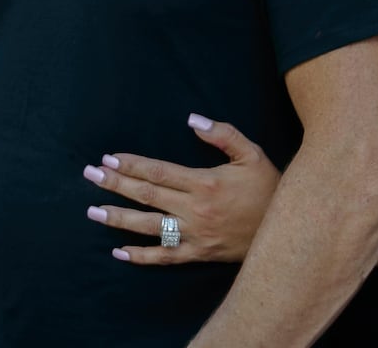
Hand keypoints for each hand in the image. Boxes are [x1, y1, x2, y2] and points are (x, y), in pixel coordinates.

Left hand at [83, 114, 280, 264]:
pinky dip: (141, 256)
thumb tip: (193, 120)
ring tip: (93, 212)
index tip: (109, 158)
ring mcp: (196, 234)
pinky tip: (119, 252)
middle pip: (148, 196)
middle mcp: (195, 210)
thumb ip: (223, 134)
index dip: (132, 164)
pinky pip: (166, 257)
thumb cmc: (268, 187)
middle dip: (116, 184)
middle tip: (90, 175)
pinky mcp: (199, 254)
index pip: (159, 172)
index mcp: (205, 182)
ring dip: (119, 219)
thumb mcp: (252, 153)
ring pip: (150, 227)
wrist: (287, 230)